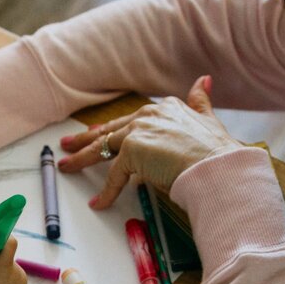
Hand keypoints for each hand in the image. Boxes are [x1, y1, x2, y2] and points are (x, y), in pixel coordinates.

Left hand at [58, 75, 244, 208]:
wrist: (218, 167)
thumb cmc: (217, 153)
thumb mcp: (209, 120)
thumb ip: (201, 102)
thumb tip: (204, 80)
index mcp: (165, 108)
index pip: (130, 120)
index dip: (111, 129)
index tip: (97, 133)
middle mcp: (149, 114)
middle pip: (109, 130)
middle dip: (86, 139)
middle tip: (67, 144)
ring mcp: (138, 131)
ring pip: (103, 147)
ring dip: (81, 158)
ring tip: (66, 167)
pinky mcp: (132, 151)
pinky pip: (114, 176)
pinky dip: (106, 192)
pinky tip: (99, 203)